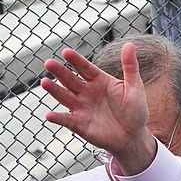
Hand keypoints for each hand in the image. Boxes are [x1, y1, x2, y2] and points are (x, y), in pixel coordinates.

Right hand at [41, 43, 157, 174]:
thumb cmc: (135, 111)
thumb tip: (129, 44)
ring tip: (44, 82)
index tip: (66, 52)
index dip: (76, 60)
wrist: (132, 136)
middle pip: (70, 79)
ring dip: (54, 90)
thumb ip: (130, 67)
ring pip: (65, 96)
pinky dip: (58, 118)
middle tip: (49, 63)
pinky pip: (66, 120)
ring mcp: (81, 107)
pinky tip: (49, 115)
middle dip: (60, 71)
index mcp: (99, 80)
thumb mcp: (134, 87)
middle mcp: (87, 92)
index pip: (85, 68)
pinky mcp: (79, 124)